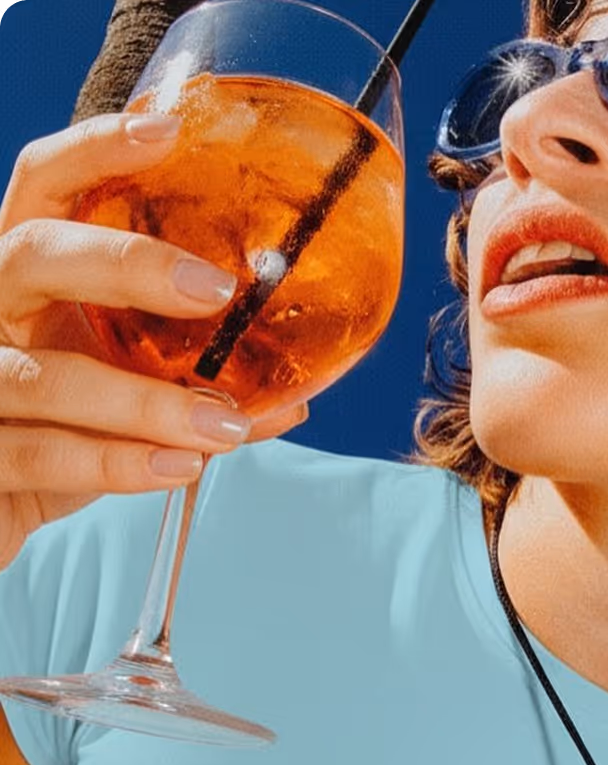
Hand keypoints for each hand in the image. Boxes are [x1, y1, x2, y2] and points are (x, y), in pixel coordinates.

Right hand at [0, 113, 307, 570]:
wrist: (1, 506)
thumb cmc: (68, 431)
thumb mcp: (129, 387)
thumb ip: (196, 381)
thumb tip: (295, 395)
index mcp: (29, 276)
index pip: (44, 186)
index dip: (94, 150)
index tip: (168, 132)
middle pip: (33, 252)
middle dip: (126, 264)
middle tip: (216, 289)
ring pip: (46, 377)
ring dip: (145, 402)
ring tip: (224, 425)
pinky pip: (41, 455)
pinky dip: (119, 464)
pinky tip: (180, 466)